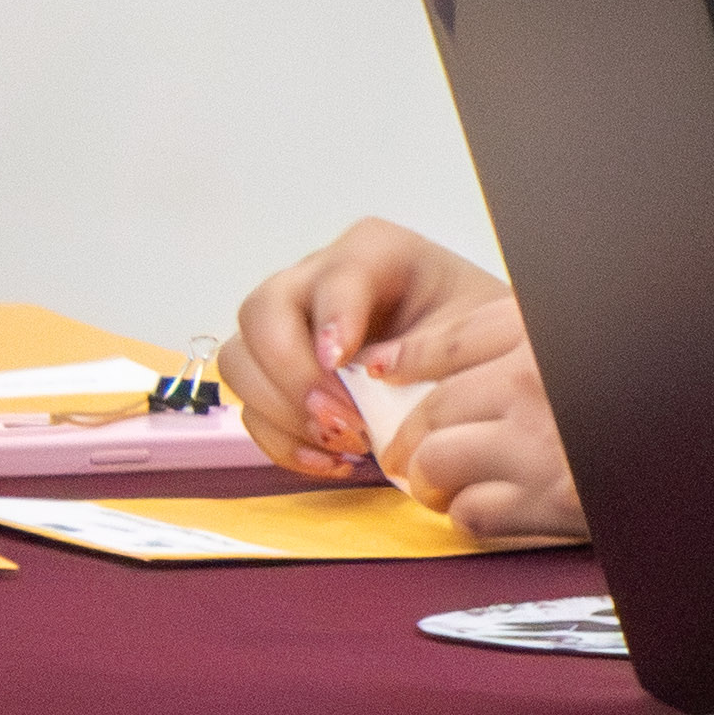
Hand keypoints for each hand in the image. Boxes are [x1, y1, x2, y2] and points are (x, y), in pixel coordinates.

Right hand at [213, 220, 519, 486]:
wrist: (469, 364)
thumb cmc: (471, 336)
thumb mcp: (474, 329)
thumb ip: (432, 346)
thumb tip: (378, 373)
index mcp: (373, 253)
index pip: (335, 274)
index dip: (331, 316)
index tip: (341, 360)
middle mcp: (315, 281)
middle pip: (262, 311)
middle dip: (292, 371)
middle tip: (341, 417)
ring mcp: (287, 328)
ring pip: (239, 361)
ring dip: (281, 410)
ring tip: (342, 443)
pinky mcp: (276, 377)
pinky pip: (251, 410)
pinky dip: (283, 442)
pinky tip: (331, 461)